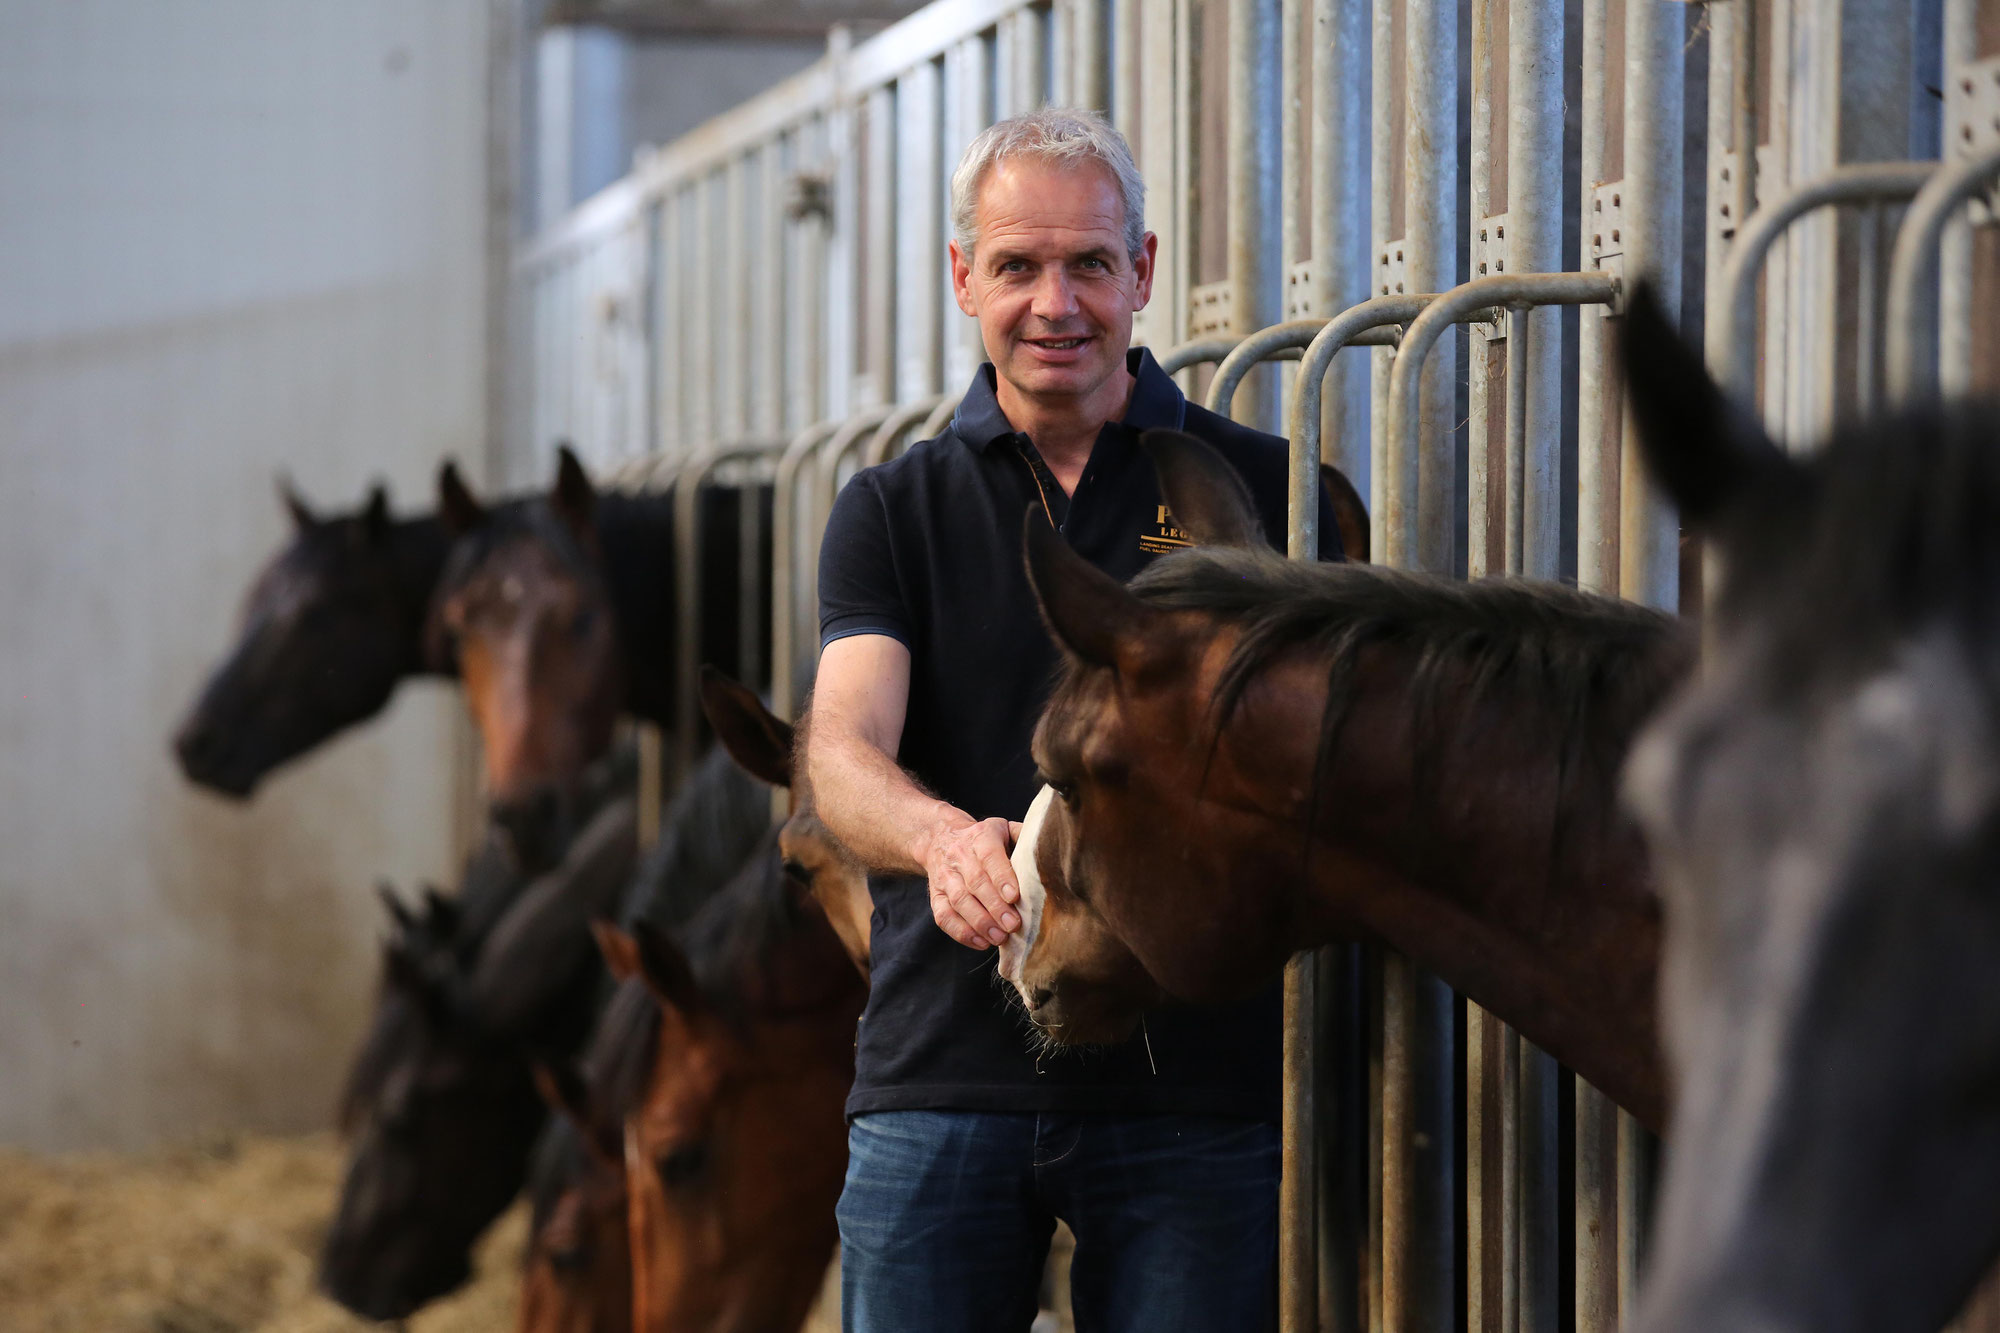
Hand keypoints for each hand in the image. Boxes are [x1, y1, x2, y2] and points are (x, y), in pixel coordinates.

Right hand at [918, 809, 1022, 949]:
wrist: (941, 839)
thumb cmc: (983, 840)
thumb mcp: (1004, 829)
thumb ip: (1024, 838)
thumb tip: (1047, 855)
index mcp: (981, 836)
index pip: (990, 856)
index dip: (1002, 877)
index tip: (1015, 897)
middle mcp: (959, 855)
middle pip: (975, 882)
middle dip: (995, 907)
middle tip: (1013, 925)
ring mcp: (944, 877)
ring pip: (959, 901)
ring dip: (980, 923)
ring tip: (999, 938)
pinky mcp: (935, 896)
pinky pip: (944, 916)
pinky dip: (962, 932)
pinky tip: (981, 942)